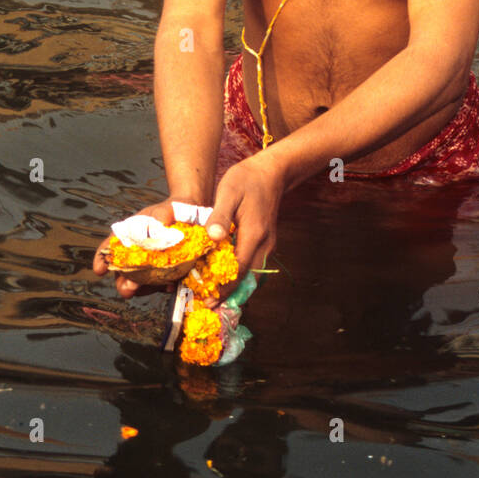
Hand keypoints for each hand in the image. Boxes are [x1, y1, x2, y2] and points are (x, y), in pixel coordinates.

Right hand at [93, 197, 179, 299]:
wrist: (192, 217)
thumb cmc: (173, 211)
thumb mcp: (167, 210)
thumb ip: (161, 216)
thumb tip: (158, 227)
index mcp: (128, 235)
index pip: (110, 247)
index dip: (102, 259)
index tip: (99, 270)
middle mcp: (135, 253)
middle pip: (122, 273)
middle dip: (123, 284)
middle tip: (129, 289)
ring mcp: (148, 266)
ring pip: (139, 283)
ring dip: (145, 288)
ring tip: (156, 286)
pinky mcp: (164, 273)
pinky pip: (160, 285)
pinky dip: (163, 287)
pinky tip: (170, 286)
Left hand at [207, 153, 283, 289]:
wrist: (272, 172)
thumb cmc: (247, 179)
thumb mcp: (229, 191)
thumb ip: (220, 216)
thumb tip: (213, 238)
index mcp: (254, 234)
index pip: (239, 270)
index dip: (223, 288)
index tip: (207, 301)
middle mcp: (264, 244)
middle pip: (248, 279)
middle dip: (228, 294)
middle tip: (207, 305)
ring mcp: (267, 244)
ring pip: (253, 275)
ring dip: (235, 288)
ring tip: (213, 297)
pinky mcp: (265, 242)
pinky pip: (254, 266)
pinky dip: (240, 277)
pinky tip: (224, 278)